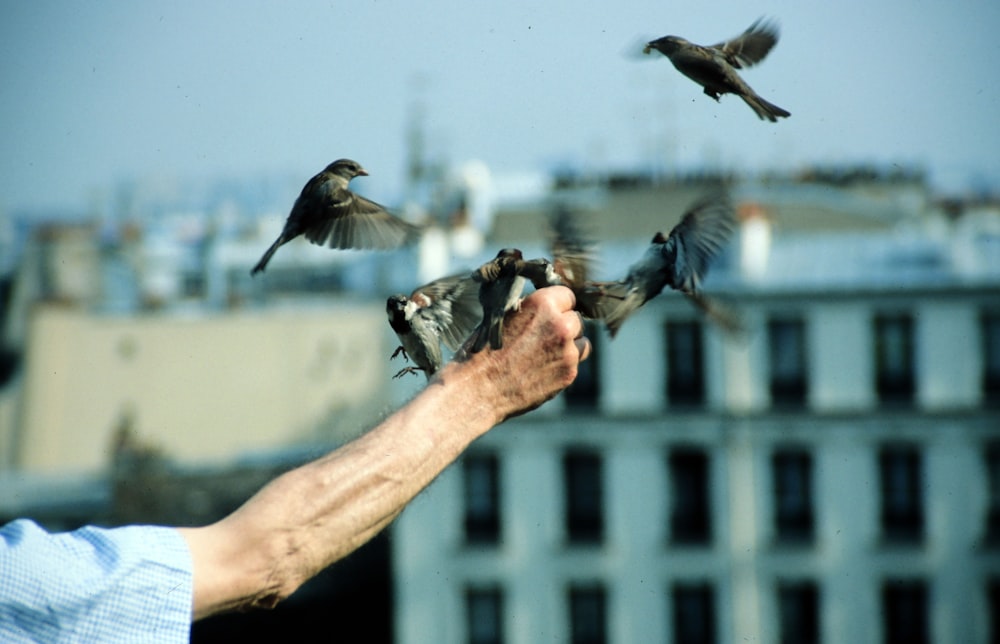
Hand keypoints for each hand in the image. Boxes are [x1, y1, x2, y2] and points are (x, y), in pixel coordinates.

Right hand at [451, 285, 590, 421]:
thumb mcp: (502, 317)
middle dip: (564, 326)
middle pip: (576, 319)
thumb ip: (530, 310)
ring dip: (569, 345)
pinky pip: (575, 364)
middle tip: (545, 337)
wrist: (477, 390)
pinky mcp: (568, 374)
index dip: (558, 304)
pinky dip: (563, 365)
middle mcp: (560, 325)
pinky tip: (541, 370)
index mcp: (542, 304)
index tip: (552, 312)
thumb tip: (543, 309)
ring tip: (545, 354)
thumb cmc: (482, 352)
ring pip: (582, 342)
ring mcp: (567, 351)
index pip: (567, 295)